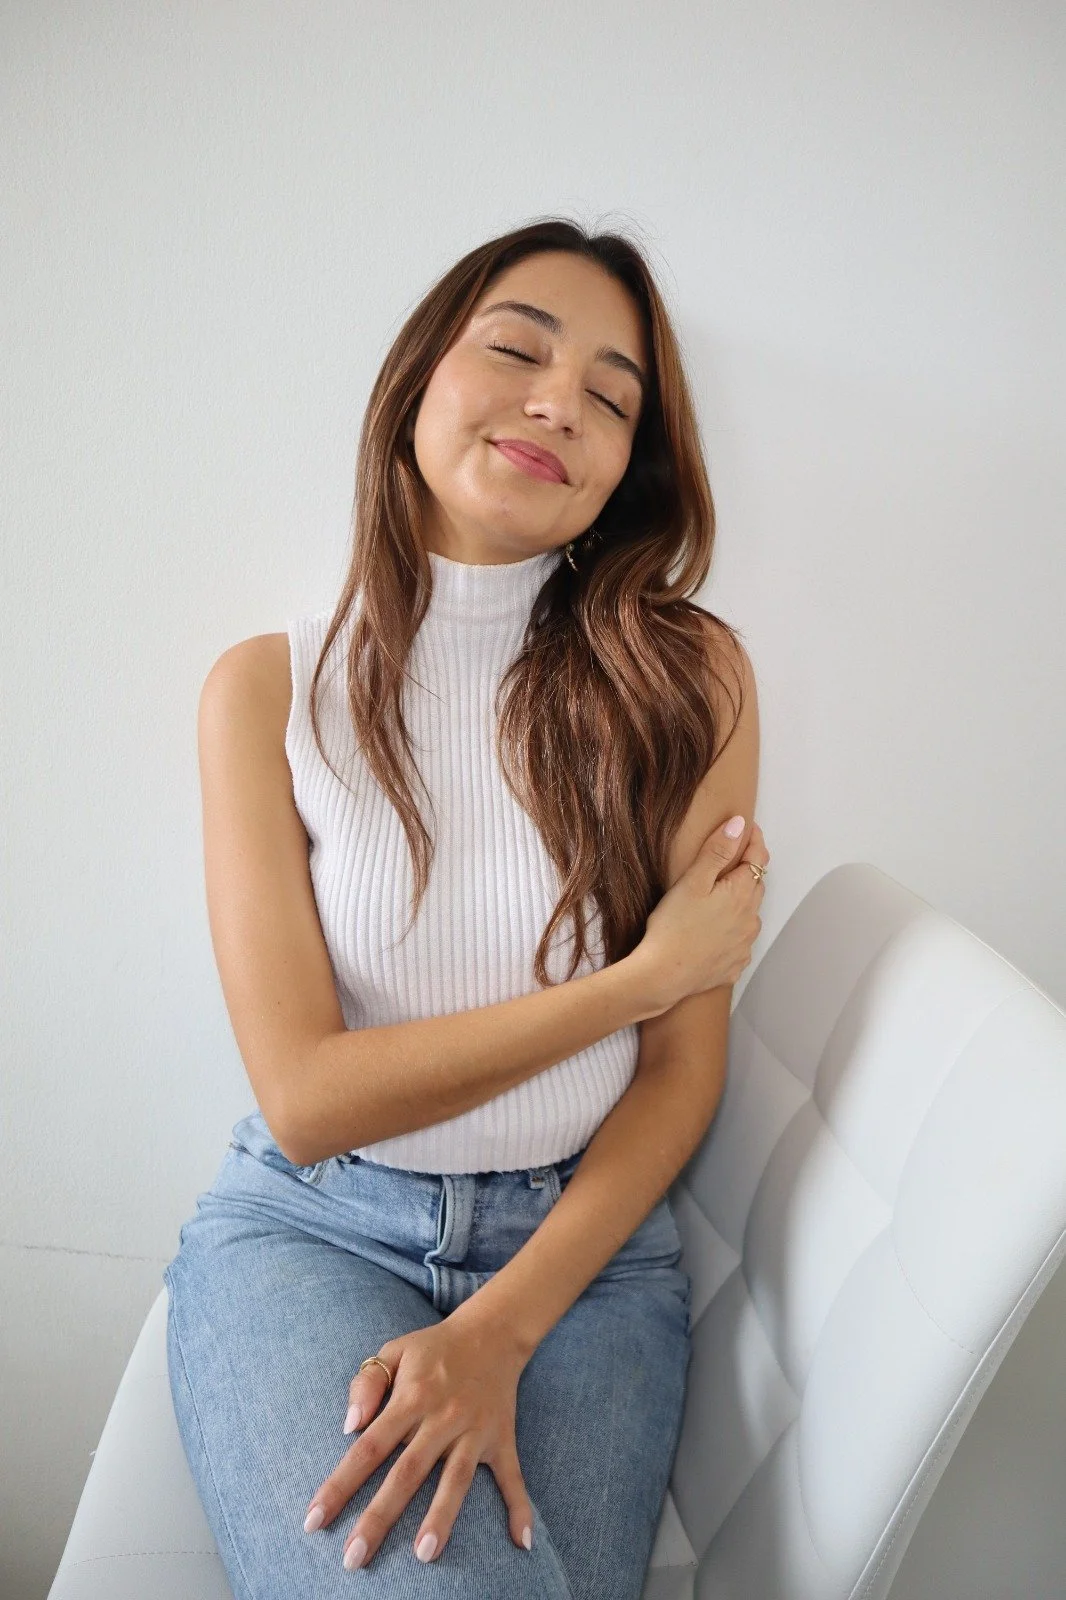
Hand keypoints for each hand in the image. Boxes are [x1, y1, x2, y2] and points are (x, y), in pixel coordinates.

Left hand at [302, 1308, 534, 1571]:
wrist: (493, 1331)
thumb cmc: (434, 1347)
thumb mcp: (394, 1351)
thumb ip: (367, 1383)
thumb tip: (349, 1425)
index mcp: (411, 1396)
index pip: (369, 1446)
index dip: (340, 1484)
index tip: (314, 1520)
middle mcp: (442, 1416)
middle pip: (407, 1472)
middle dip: (379, 1516)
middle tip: (354, 1560)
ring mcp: (474, 1430)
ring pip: (456, 1479)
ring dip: (440, 1517)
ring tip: (423, 1556)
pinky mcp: (501, 1438)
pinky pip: (511, 1476)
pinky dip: (519, 1507)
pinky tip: (522, 1541)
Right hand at [635, 817, 769, 1015]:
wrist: (663, 975)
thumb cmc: (673, 926)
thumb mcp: (692, 881)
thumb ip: (718, 851)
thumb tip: (739, 825)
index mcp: (741, 894)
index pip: (757, 858)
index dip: (753, 840)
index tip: (747, 828)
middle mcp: (750, 919)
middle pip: (756, 885)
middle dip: (747, 870)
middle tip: (729, 861)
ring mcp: (744, 944)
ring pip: (749, 915)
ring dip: (741, 903)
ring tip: (718, 900)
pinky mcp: (734, 964)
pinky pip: (739, 942)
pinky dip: (732, 932)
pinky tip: (714, 933)